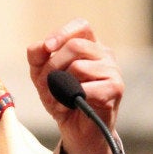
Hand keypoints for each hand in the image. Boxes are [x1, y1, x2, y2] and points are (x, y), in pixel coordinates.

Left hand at [27, 18, 123, 153]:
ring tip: (57, 97)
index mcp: (88, 45)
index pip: (81, 25)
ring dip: (59, 85)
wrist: (75, 128)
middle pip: (75, 46)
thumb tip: (42, 46)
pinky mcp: (116, 89)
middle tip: (44, 84)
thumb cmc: (60, 96)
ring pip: (79, 66)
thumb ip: (37, 56)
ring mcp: (112, 70)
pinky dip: (70, 98)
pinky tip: (70, 105)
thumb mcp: (41, 73)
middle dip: (52, 66)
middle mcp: (104, 54)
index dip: (62, 33)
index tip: (47, 48)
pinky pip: (86, 87)